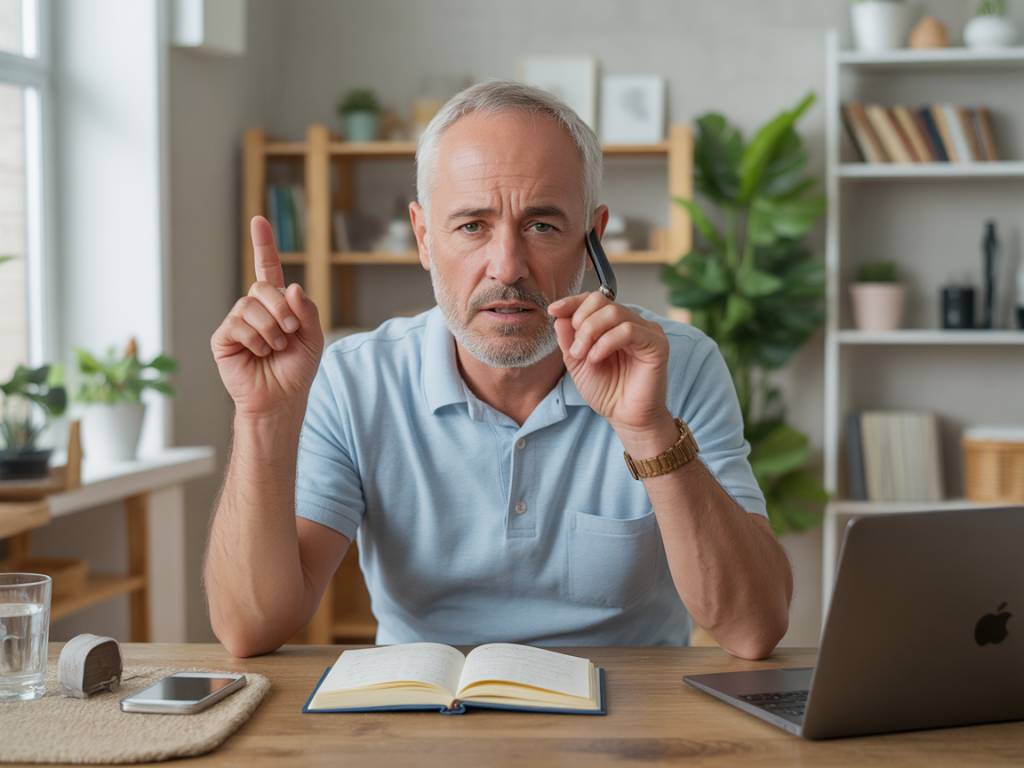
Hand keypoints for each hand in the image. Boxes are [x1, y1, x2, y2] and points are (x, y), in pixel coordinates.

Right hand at [211, 216, 323, 418]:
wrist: (281, 398)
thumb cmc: (296, 369)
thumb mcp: (313, 338)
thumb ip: (306, 310)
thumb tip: (290, 286)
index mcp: (277, 304)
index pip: (268, 268)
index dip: (264, 245)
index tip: (259, 220)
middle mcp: (255, 308)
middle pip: (262, 287)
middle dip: (282, 309)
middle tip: (290, 332)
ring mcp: (237, 321)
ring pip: (250, 305)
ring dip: (271, 329)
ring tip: (275, 348)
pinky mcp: (223, 337)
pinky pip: (238, 324)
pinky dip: (256, 340)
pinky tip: (259, 353)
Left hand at [548, 293, 671, 438]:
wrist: (625, 417)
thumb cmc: (607, 392)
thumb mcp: (577, 363)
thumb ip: (568, 339)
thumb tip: (559, 316)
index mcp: (613, 325)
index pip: (593, 300)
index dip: (572, 302)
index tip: (553, 310)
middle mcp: (631, 323)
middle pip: (602, 301)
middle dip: (581, 322)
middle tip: (574, 350)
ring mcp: (646, 331)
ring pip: (614, 312)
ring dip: (591, 333)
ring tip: (583, 356)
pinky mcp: (657, 344)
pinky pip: (628, 330)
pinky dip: (606, 342)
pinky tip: (596, 358)